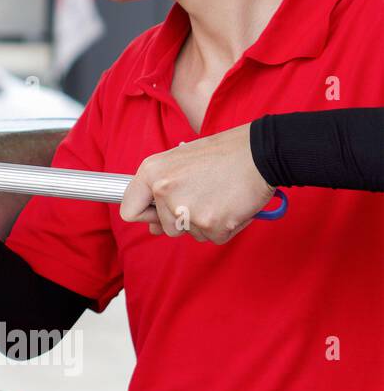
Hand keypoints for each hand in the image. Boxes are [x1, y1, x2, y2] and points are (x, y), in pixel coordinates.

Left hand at [119, 122, 275, 243]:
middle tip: (205, 195)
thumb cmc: (222, 155)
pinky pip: (214, 237)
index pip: (129, 211)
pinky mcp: (210, 224)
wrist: (261, 152)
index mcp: (151, 172)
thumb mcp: (181, 164)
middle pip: (166, 227)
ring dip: (206, 222)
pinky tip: (232, 204)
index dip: (145, 216)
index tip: (158, 214)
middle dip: (185, 219)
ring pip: (191, 233)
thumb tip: (152, 228)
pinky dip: (226, 227)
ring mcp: (185, 209)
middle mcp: (163, 190)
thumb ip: (161, 194)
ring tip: (220, 195)